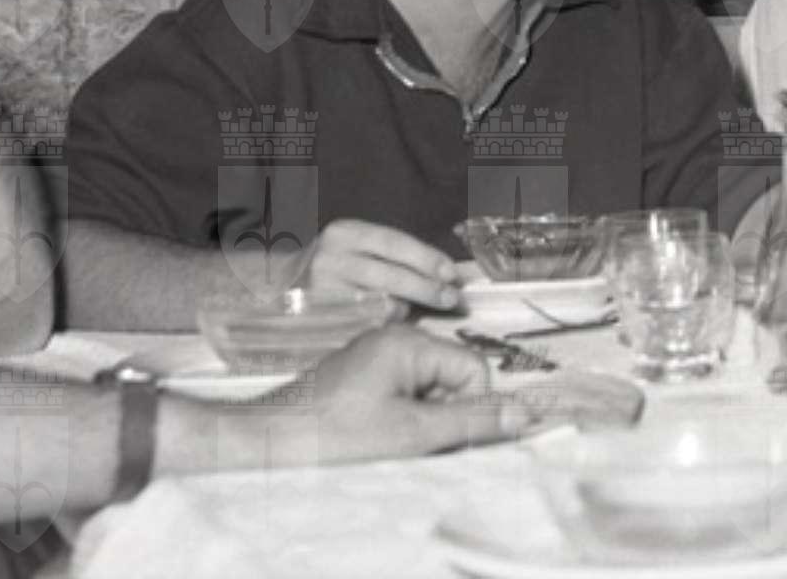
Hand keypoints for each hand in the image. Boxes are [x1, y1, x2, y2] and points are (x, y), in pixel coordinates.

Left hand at [197, 327, 535, 473]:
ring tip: (387, 446)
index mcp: (410, 341)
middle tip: (410, 447)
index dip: (468, 409)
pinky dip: (397, 422)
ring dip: (419, 424)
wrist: (261, 447)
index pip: (473, 368)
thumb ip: (471, 422)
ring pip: (425, 392)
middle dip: (442, 417)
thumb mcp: (411, 435)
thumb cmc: (334, 438)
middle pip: (450, 378)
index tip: (441, 441)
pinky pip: (399, 396)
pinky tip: (372, 442)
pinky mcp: (356, 378)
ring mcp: (372, 357)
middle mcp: (394, 339)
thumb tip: (526, 414)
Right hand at [284, 220, 462, 312]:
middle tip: (452, 299)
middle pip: (390, 274)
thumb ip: (392, 255)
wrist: (280, 285)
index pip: (395, 242)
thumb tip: (443, 274)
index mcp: (346, 232)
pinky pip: (362, 326)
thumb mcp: (357, 246)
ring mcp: (321, 290)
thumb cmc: (334, 264)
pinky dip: (382, 325)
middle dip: (427, 288)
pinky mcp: (318, 319)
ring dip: (405, 310)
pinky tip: (391, 324)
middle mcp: (331, 257)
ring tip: (418, 311)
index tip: (453, 274)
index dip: (428, 258)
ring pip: (377, 304)